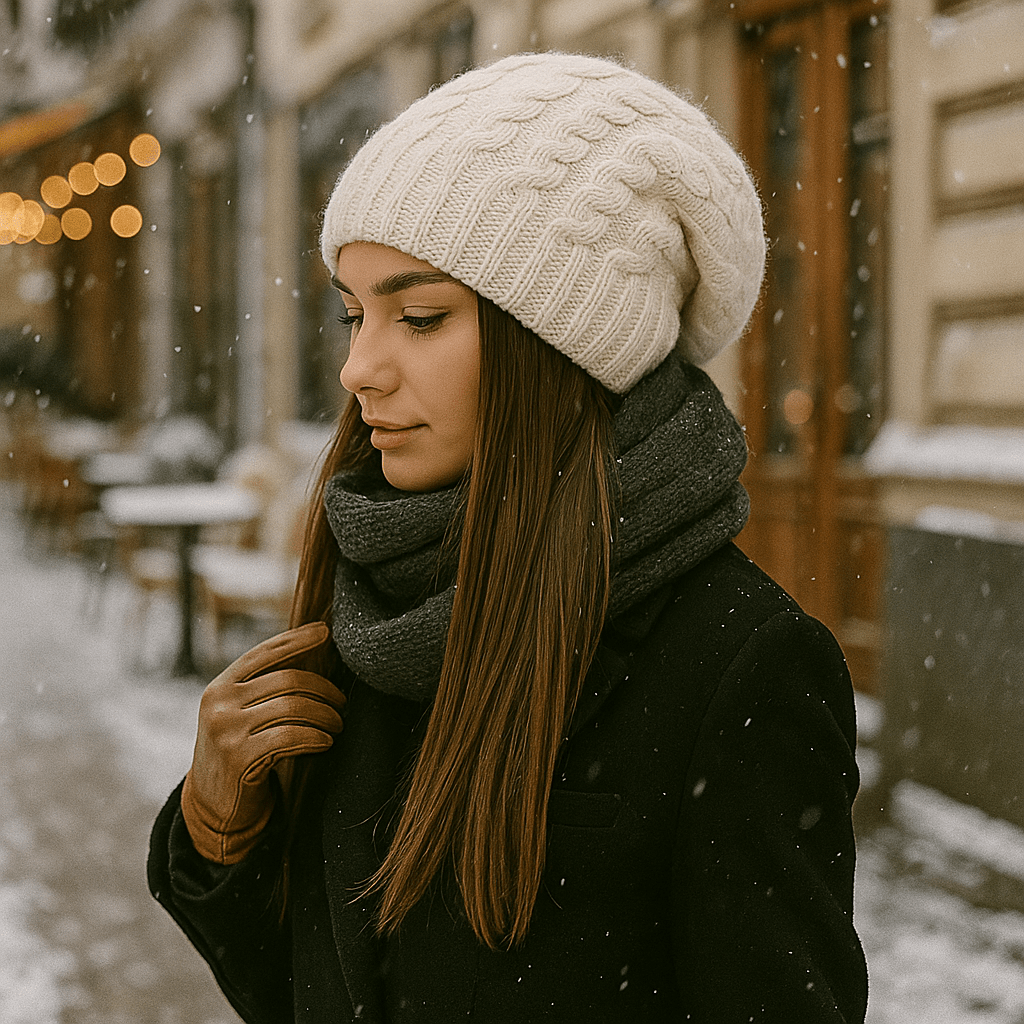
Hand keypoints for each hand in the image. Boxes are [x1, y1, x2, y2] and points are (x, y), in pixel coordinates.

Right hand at [180, 622, 344, 863]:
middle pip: (289, 679)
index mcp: (221, 685)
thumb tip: (313, 651)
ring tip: (337, 724)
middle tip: (342, 703)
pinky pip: (291, 737)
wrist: (211, 805)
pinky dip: (316, 737)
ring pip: (294, 707)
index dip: (297, 639)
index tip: (325, 632)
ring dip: (326, 715)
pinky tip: (325, 741)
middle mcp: (220, 702)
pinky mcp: (239, 758)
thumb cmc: (239, 751)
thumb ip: (265, 687)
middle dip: (324, 689)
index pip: (265, 652)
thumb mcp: (240, 714)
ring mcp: (227, 729)